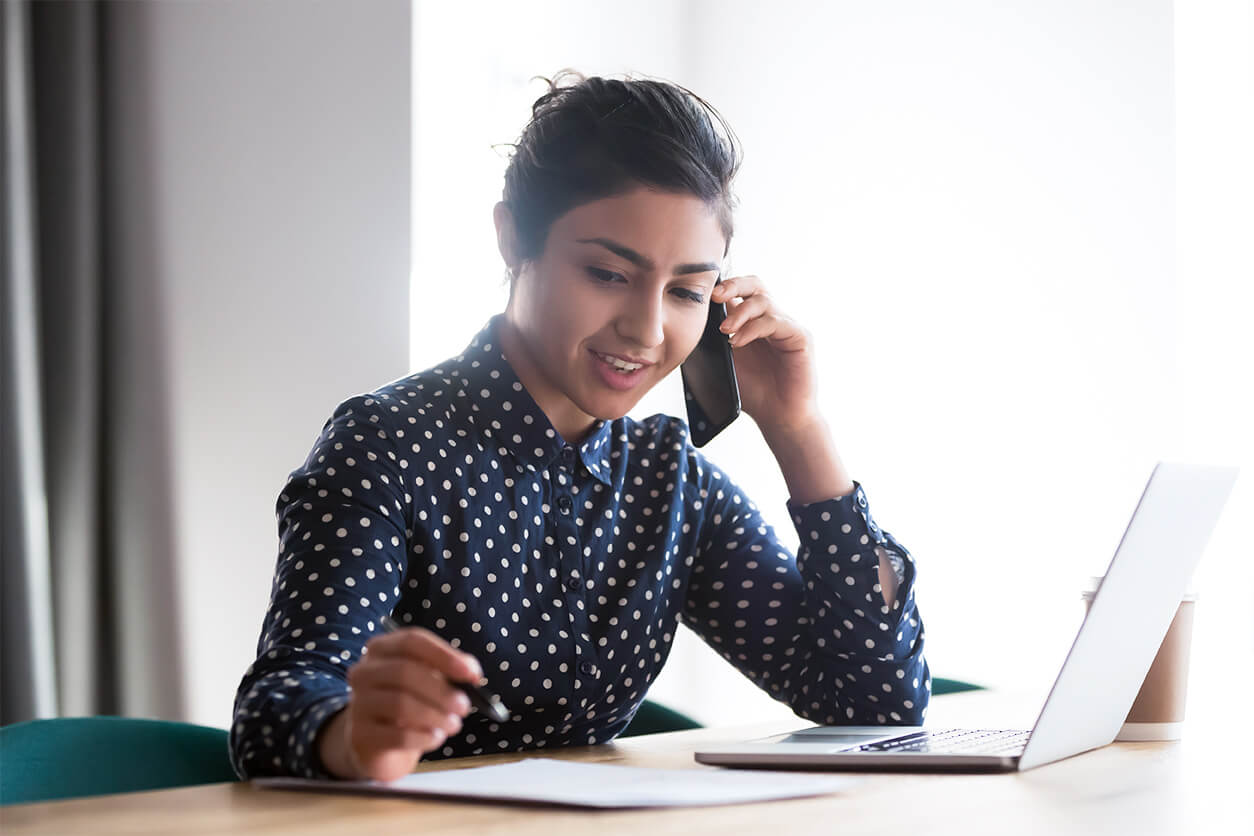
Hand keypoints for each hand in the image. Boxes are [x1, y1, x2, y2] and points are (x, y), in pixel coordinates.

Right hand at [317, 627, 481, 780]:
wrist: (379, 746)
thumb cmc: (409, 705)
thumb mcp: (429, 682)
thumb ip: (449, 671)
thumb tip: (472, 671)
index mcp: (382, 649)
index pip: (412, 641)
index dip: (444, 655)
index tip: (472, 673)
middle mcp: (364, 672)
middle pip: (405, 672)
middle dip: (441, 691)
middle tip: (464, 707)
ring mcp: (358, 704)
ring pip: (400, 704)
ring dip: (435, 716)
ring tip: (453, 725)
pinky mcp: (361, 736)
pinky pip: (397, 735)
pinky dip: (424, 737)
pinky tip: (435, 738)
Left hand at [711, 275, 818, 433]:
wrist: (778, 417)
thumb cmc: (754, 392)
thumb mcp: (726, 361)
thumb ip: (715, 340)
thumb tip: (692, 320)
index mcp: (754, 322)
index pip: (741, 291)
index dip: (724, 287)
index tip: (704, 294)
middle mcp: (772, 319)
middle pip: (756, 285)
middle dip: (734, 285)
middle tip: (715, 296)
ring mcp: (787, 326)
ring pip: (763, 301)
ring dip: (740, 312)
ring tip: (724, 331)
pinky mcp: (800, 337)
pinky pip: (775, 322)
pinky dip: (753, 328)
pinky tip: (737, 341)